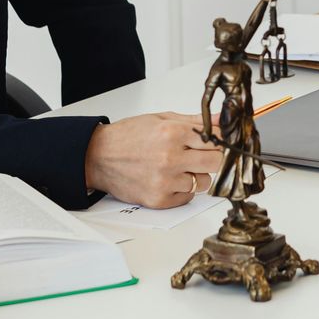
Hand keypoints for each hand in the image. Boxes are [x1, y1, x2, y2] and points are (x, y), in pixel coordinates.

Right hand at [83, 112, 218, 207]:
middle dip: (211, 158)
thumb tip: (220, 119)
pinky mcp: (159, 199)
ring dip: (196, 176)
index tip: (218, 142)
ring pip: (204, 182)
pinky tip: (170, 179)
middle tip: (199, 155)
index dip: (219, 141)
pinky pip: (188, 197)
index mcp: (173, 133)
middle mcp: (170, 158)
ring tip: (179, 168)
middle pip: (215, 162)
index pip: (216, 140)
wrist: (98, 156)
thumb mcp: (162, 119)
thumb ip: (195, 120)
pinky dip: (182, 190)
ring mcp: (165, 181)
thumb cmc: (128, 136)